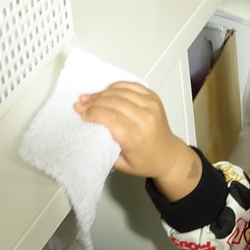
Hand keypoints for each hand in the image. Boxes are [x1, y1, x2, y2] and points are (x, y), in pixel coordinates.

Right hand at [74, 82, 190, 178]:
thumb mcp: (121, 163)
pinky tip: (105, 92)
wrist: (168, 155)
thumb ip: (105, 147)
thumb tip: (87, 129)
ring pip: (119, 91)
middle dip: (93, 102)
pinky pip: (129, 85)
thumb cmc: (147, 160)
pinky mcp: (152, 98)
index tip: (82, 115)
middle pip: (113, 102)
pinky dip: (114, 87)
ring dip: (100, 94)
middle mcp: (146, 119)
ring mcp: (151, 105)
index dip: (93, 113)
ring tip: (88, 98)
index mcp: (138, 137)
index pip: (111, 117)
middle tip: (80, 105)